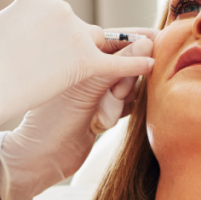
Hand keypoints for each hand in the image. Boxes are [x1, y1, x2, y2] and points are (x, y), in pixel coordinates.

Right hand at [0, 0, 154, 145]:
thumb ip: (20, 23)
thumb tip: (22, 23)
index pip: (56, 13)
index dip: (53, 34)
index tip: (45, 47)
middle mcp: (60, 8)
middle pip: (80, 29)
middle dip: (79, 47)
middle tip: (85, 55)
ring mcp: (75, 33)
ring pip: (98, 46)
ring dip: (108, 55)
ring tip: (123, 56)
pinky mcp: (85, 60)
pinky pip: (116, 64)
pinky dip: (135, 64)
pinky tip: (150, 64)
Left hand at [0, 30, 154, 199]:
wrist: (41, 159)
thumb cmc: (53, 121)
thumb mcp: (87, 90)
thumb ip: (118, 66)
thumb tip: (147, 44)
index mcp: (76, 54)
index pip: (114, 39)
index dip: (137, 42)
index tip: (159, 43)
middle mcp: (87, 70)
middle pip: (126, 64)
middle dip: (123, 81)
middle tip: (113, 94)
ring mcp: (95, 91)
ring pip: (128, 86)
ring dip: (119, 101)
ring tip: (99, 115)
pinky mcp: (102, 110)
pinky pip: (127, 104)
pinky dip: (120, 112)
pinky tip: (101, 123)